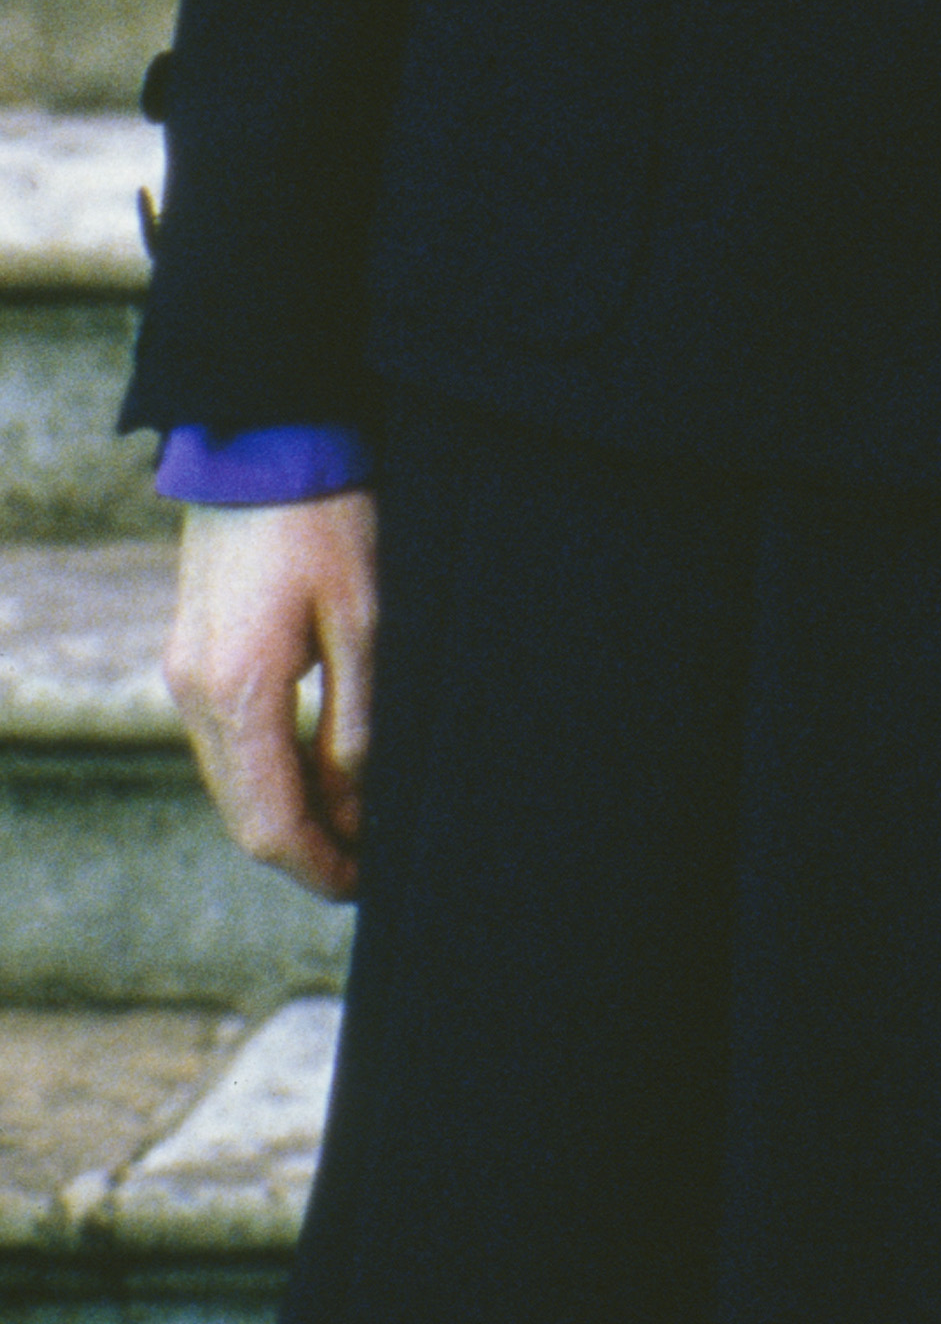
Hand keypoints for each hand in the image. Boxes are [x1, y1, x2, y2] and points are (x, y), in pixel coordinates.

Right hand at [166, 492, 376, 900]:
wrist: (263, 438)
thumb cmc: (326, 518)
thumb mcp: (365, 619)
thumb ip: (358, 718)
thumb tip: (359, 803)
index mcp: (238, 691)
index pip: (269, 822)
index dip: (318, 864)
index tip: (365, 885)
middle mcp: (196, 693)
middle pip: (245, 811)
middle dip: (305, 847)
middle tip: (369, 864)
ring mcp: (186, 673)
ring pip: (234, 779)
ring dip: (289, 808)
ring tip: (358, 819)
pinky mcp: (194, 653)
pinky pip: (228, 738)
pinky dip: (272, 766)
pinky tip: (321, 764)